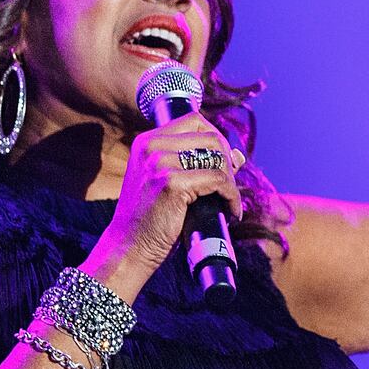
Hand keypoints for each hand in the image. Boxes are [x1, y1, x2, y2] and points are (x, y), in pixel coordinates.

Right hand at [93, 113, 244, 279]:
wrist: (129, 248)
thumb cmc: (151, 219)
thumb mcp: (169, 183)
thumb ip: (197, 165)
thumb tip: (239, 155)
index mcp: (146, 142)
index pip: (195, 120)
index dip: (217, 140)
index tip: (224, 164)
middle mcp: (151, 147)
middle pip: (211, 137)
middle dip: (227, 162)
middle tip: (228, 188)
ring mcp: (160, 163)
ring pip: (218, 159)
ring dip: (231, 182)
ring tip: (228, 201)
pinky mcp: (172, 183)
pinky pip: (218, 181)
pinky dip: (232, 197)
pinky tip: (231, 212)